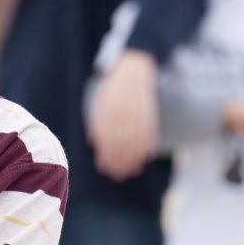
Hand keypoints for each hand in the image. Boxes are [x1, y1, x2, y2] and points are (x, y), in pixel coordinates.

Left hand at [87, 49, 158, 180]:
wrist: (132, 69)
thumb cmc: (114, 89)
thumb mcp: (101, 102)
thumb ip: (98, 121)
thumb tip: (94, 143)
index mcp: (107, 112)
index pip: (106, 140)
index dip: (106, 156)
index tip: (106, 168)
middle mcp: (122, 114)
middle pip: (121, 144)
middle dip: (119, 162)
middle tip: (118, 175)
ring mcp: (137, 113)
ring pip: (136, 142)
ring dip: (134, 159)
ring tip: (131, 170)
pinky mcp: (150, 113)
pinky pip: (149, 134)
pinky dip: (147, 147)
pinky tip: (145, 157)